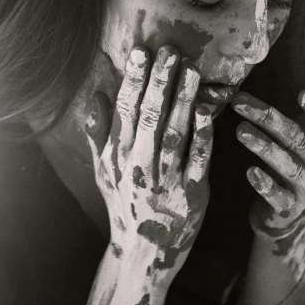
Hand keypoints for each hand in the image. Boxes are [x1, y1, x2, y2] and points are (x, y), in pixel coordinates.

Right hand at [84, 44, 213, 292]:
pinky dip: (204, 136)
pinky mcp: (192, 195)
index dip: (133, 79)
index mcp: (118, 157)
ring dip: (183, 101)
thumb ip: (99, 134)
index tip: (140, 51)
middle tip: (170, 51)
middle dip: (159, 82)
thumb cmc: (124, 205)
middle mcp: (139, 167)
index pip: (124, 110)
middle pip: (149, 117)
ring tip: (192, 70)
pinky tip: (209, 111)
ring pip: (174, 134)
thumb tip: (96, 95)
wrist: (142, 254)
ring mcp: (165, 181)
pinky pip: (199, 161)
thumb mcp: (104, 172)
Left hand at [230, 74, 304, 281]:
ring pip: (288, 166)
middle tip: (239, 101)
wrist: (287, 213)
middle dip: (269, 119)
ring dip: (263, 146)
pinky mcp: (289, 210)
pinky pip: (278, 196)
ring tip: (239, 131)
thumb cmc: (299, 163)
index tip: (303, 93)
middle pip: (300, 141)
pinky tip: (250, 171)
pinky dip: (265, 184)